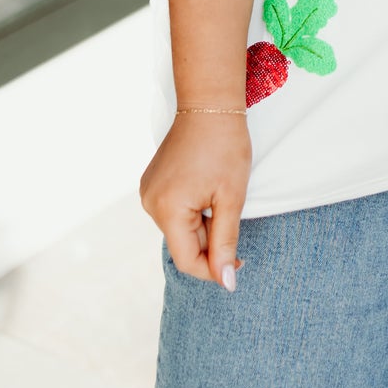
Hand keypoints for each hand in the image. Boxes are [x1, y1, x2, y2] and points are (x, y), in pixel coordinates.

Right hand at [140, 112, 251, 288]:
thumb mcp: (231, 198)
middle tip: (233, 216)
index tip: (239, 262)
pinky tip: (207, 190)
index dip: (214, 269)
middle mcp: (150, 203)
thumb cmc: (224, 147)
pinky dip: (193, 212)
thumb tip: (226, 283)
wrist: (209, 105)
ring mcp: (148, 192)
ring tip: (220, 196)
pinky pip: (173, 212)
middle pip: (182, 245)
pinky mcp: (152, 183)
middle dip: (211, 242)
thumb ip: (226, 243)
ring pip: (179, 230)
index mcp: (167, 209)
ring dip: (202, 226)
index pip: (187, 261)